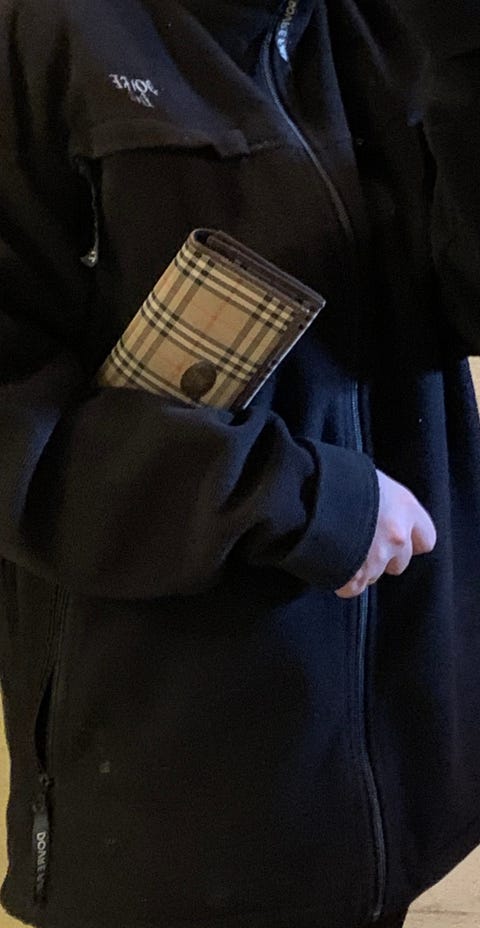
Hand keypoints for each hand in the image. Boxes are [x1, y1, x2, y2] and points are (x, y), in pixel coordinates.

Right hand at [335, 468, 436, 598]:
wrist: (307, 492)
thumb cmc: (335, 477)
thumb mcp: (368, 478)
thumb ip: (380, 500)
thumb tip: (375, 508)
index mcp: (405, 508)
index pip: (425, 539)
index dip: (410, 541)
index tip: (395, 537)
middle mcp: (397, 536)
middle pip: (399, 563)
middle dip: (382, 558)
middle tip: (360, 542)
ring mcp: (376, 558)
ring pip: (373, 576)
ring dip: (359, 568)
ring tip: (338, 548)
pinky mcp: (354, 576)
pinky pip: (351, 589)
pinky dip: (340, 581)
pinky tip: (329, 563)